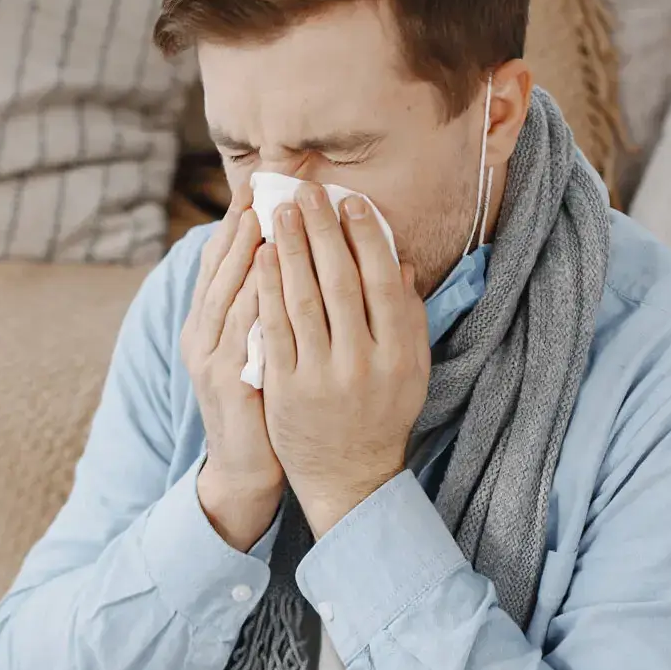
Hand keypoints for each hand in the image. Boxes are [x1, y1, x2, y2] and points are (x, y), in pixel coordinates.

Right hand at [181, 202, 283, 549]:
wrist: (247, 469)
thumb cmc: (263, 405)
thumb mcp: (262, 348)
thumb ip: (271, 309)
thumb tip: (291, 261)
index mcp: (209, 326)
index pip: (220, 263)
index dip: (235, 224)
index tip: (256, 186)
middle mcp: (202, 336)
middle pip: (219, 270)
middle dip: (239, 226)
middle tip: (259, 185)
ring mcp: (210, 360)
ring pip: (227, 295)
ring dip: (246, 255)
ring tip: (266, 216)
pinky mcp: (228, 384)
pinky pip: (242, 334)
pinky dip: (255, 302)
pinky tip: (273, 276)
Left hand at [254, 183, 429, 536]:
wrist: (349, 477)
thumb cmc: (382, 413)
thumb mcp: (410, 368)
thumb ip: (407, 316)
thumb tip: (399, 260)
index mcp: (399, 352)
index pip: (381, 280)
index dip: (365, 236)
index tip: (349, 201)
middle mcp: (364, 362)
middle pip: (340, 281)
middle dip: (321, 231)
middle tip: (306, 192)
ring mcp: (323, 376)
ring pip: (304, 300)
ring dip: (289, 250)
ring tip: (278, 213)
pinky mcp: (287, 389)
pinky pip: (274, 329)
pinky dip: (266, 289)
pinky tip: (260, 258)